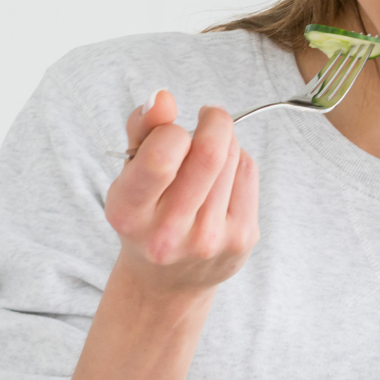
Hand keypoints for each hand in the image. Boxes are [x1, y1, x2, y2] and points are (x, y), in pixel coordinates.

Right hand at [104, 90, 258, 296]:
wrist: (168, 282)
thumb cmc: (147, 215)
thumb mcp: (129, 174)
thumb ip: (141, 130)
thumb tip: (163, 98)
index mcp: (129, 214)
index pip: (162, 157)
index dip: (173, 130)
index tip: (172, 131)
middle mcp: (168, 233)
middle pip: (210, 153)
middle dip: (214, 121)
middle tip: (209, 117)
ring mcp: (210, 240)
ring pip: (233, 157)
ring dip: (225, 142)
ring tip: (208, 156)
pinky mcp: (242, 239)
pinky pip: (250, 172)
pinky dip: (239, 160)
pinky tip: (223, 175)